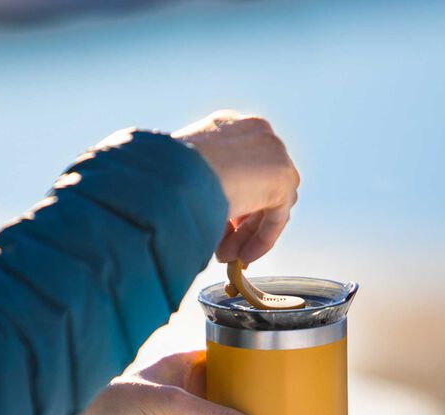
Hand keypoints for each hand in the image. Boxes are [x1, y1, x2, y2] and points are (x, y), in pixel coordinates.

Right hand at [172, 110, 299, 264]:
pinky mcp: (282, 177)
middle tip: (222, 248)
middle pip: (258, 185)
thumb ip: (195, 189)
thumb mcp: (177, 179)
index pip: (238, 167)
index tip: (217, 227)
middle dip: (240, 222)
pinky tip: (242, 258)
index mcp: (224, 126)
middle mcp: (253, 133)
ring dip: (247, 234)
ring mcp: (272, 152)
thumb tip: (197, 212)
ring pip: (269, 202)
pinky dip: (262, 239)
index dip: (230, 202)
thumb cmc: (162, 179)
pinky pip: (277, 216)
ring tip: (225, 257)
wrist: (171, 175)